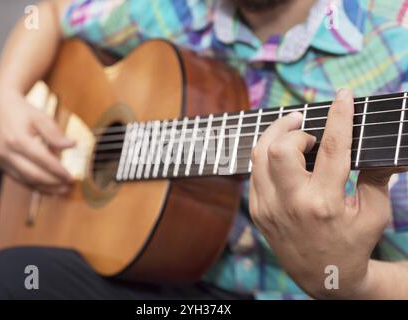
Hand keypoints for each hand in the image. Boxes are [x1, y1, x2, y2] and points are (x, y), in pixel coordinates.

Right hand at [0, 89, 74, 193]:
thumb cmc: (22, 111)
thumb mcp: (40, 117)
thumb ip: (55, 133)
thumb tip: (72, 145)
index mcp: (17, 138)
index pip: (42, 159)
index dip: (57, 170)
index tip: (71, 176)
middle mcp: (6, 151)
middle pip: (32, 174)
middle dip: (52, 183)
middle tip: (69, 186)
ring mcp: (0, 159)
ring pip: (25, 180)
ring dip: (44, 188)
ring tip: (62, 190)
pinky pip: (18, 178)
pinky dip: (34, 185)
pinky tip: (48, 188)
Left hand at [249, 89, 398, 298]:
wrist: (322, 276)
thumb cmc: (352, 242)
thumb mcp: (375, 212)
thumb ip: (377, 176)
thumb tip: (381, 144)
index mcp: (325, 203)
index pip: (331, 148)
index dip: (339, 116)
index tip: (343, 95)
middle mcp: (292, 204)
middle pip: (279, 149)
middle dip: (292, 128)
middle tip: (306, 128)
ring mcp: (269, 208)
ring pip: (259, 156)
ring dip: (275, 136)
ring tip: (292, 132)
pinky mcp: (257, 211)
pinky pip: (255, 172)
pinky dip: (267, 157)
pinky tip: (281, 156)